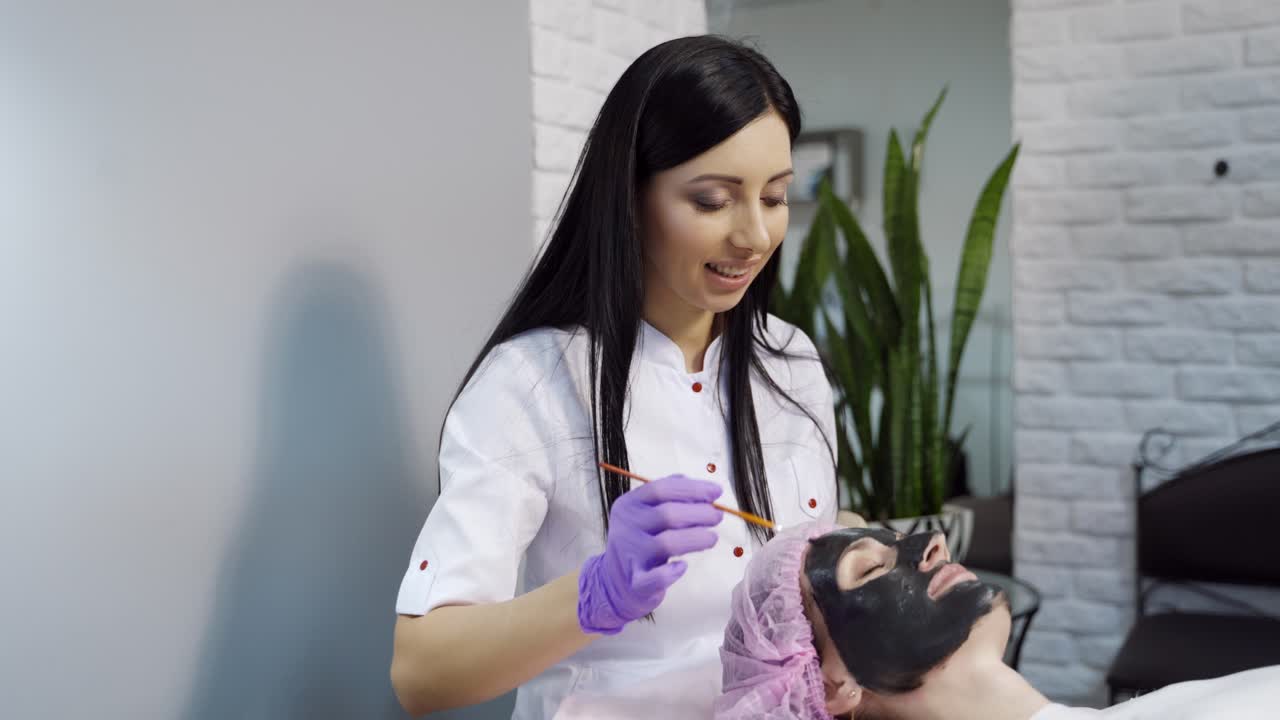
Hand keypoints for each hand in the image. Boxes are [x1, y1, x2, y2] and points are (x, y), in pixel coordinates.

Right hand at [577, 474, 723, 634]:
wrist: (614, 580)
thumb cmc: (639, 541)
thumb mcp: (644, 512)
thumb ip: (668, 495)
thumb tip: (703, 487)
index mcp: (629, 504)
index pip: (660, 489)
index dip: (692, 489)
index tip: (716, 492)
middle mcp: (627, 526)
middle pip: (667, 514)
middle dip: (699, 514)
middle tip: (717, 517)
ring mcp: (630, 554)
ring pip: (667, 543)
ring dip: (696, 538)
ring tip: (712, 538)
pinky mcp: (636, 582)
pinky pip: (656, 578)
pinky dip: (672, 572)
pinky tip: (682, 566)